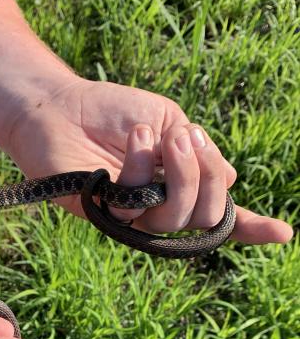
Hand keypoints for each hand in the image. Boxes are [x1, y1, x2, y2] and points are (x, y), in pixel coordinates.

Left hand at [8, 79, 292, 243]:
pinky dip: (143, 167)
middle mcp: (159, 207)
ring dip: (180, 173)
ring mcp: (131, 215)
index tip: (284, 233)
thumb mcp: (169, 121)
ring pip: (175, 218)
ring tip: (166, 137)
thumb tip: (233, 182)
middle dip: (209, 177)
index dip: (252, 227)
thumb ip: (199, 152)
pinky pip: (137, 207)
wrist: (61, 105)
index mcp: (179, 185)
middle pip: (205, 217)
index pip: (218, 213)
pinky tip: (136, 139)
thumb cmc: (113, 112)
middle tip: (189, 138)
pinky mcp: (103, 215)